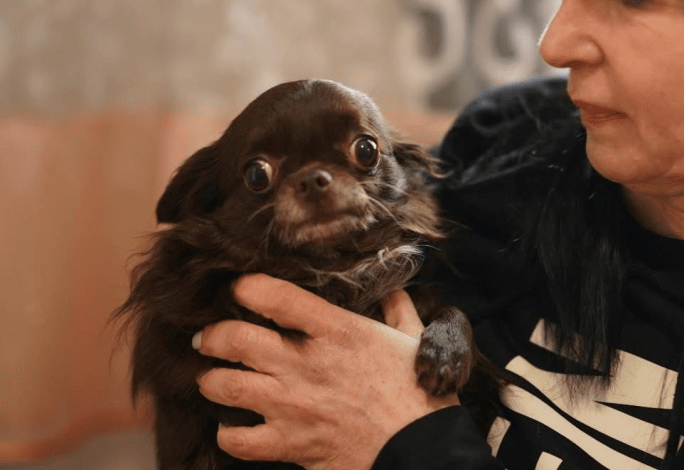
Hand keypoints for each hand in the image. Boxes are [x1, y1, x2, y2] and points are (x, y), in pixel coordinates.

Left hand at [193, 273, 457, 469]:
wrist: (422, 449)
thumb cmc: (420, 393)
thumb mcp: (414, 339)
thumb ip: (398, 310)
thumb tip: (394, 290)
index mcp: (336, 330)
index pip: (275, 296)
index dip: (247, 287)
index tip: (240, 288)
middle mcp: (306, 364)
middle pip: (234, 339)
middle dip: (213, 335)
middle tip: (208, 337)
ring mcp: (293, 406)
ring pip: (224, 386)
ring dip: (212, 380)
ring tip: (214, 378)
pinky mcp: (290, 444)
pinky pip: (237, 440)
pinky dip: (229, 433)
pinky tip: (234, 427)